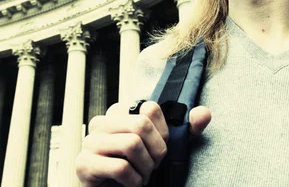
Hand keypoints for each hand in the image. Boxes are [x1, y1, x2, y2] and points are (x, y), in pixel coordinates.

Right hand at [75, 101, 211, 186]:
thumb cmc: (140, 168)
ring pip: (131, 144)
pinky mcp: (84, 164)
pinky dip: (134, 181)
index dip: (162, 133)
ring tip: (142, 176)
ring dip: (145, 168)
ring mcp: (89, 142)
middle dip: (155, 152)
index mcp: (120, 112)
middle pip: (141, 124)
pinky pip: (119, 167)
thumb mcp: (166, 146)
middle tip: (153, 167)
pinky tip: (132, 184)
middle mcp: (102, 122)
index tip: (159, 150)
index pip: (150, 108)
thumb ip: (186, 130)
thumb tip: (204, 113)